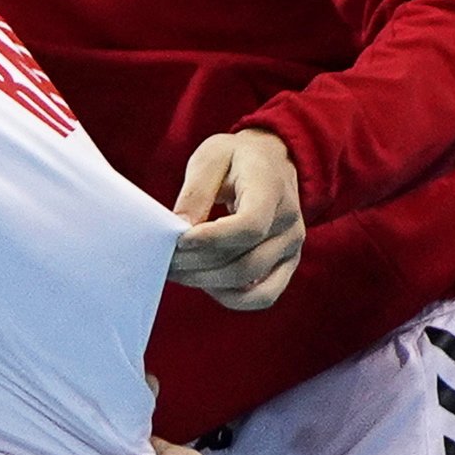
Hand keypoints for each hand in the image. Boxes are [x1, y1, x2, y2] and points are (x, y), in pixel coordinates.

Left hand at [167, 127, 301, 310]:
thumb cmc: (236, 159)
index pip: (249, 226)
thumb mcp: (211, 158)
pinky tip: (204, 281)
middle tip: (164, 259)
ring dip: (204, 282)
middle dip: (196, 265)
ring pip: (247, 282)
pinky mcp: (286, 264)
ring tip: (177, 270)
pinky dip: (229, 297)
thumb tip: (179, 229)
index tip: (178, 240)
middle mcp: (289, 223)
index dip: (209, 240)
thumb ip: (195, 193)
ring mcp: (291, 247)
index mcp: (272, 189)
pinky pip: (262, 297)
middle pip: (244, 262)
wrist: (271, 161)